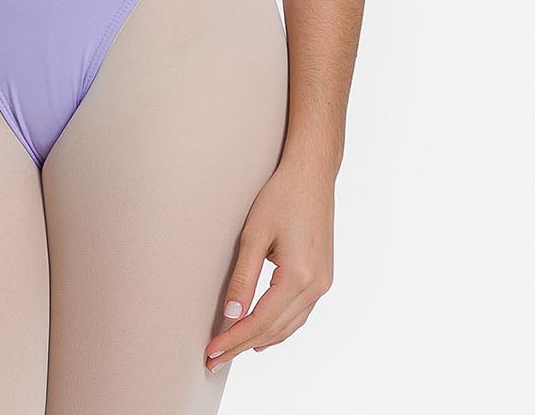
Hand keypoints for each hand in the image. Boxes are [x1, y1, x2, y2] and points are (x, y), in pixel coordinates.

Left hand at [205, 156, 334, 371]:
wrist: (313, 174)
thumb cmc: (281, 196)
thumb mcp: (254, 234)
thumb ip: (243, 277)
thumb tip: (231, 315)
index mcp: (299, 276)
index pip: (260, 322)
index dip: (233, 340)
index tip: (211, 352)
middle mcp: (316, 285)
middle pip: (275, 330)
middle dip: (242, 345)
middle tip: (214, 358)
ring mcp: (323, 283)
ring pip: (289, 326)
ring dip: (260, 340)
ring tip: (233, 350)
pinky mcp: (323, 276)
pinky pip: (300, 313)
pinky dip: (279, 327)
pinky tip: (263, 333)